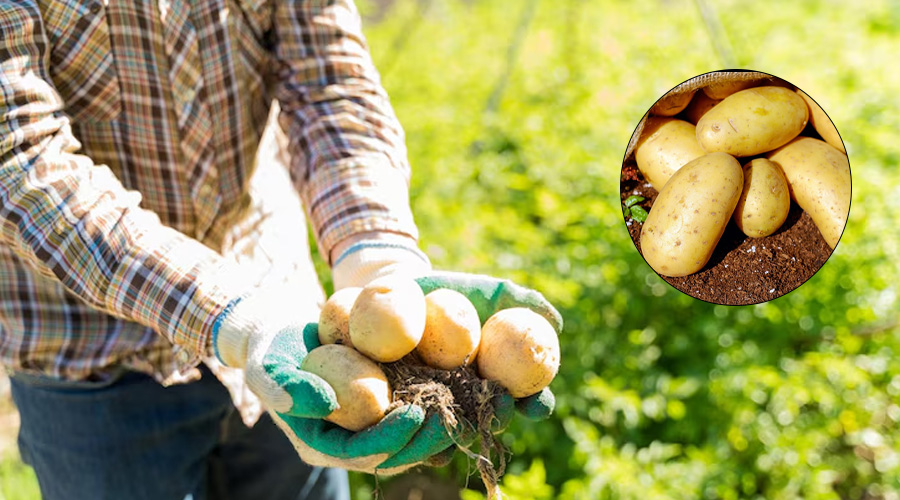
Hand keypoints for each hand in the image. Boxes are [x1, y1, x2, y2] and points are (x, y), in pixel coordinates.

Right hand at [212, 289, 457, 472]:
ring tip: (473, 406)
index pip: (361, 453)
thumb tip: (326, 403)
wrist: (282, 333)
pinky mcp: (387, 403)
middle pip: (395, 450)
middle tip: (455, 416)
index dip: (391, 439)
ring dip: (445, 424)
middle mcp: (351, 441)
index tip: (417, 416)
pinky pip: (420, 408)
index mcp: (323, 444)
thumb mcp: (268, 367)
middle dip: (427, 438)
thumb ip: (288, 389)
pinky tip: (471, 388)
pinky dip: (445, 401)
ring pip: (414, 435)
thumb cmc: (270, 351)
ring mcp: (371, 424)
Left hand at [331, 239, 562, 433]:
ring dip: (461, 428)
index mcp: (497, 379)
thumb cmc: (449, 292)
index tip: (538, 401)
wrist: (396, 293)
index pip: (527, 398)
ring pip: (454, 428)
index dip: (537, 404)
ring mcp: (437, 408)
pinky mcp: (402, 411)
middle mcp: (471, 400)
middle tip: (501, 405)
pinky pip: (411, 426)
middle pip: (492, 418)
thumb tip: (554, 321)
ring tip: (462, 421)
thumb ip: (519, 301)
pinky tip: (415, 422)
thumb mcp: (485, 291)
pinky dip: (415, 429)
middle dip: (500, 417)